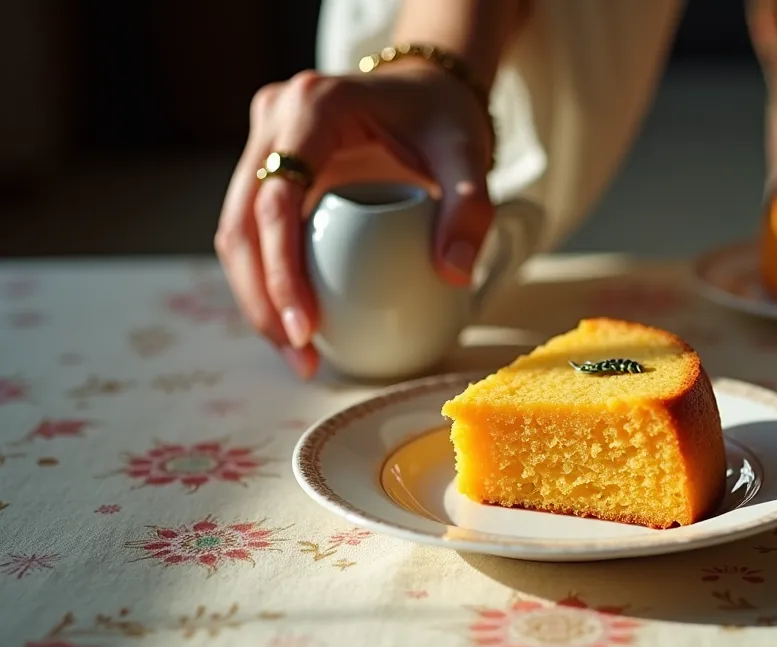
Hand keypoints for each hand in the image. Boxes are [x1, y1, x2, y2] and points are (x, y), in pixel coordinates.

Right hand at [214, 61, 494, 378]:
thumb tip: (454, 275)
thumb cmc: (445, 118)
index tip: (305, 327)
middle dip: (262, 300)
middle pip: (241, 222)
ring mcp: (263, 143)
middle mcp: (274, 119)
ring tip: (301, 357)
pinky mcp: (266, 169)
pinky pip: (255, 234)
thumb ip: (469, 210)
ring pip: (236, 233)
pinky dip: (271, 284)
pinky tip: (301, 329)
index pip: (278, 198)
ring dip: (258, 300)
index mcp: (313, 106)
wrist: (429, 88)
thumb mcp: (469, 156)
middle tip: (302, 357)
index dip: (281, 270)